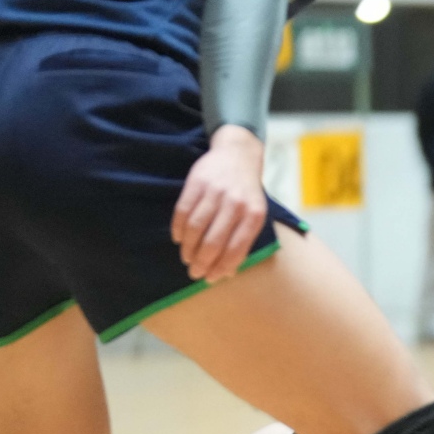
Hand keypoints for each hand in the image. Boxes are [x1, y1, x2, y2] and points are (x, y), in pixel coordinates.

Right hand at [171, 125, 268, 283]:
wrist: (238, 155)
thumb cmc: (247, 193)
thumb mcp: (254, 215)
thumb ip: (244, 240)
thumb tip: (228, 272)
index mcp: (254, 216)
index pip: (235, 249)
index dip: (220, 267)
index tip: (209, 278)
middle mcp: (235, 205)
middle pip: (213, 242)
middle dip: (201, 262)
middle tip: (194, 272)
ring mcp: (215, 194)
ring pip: (196, 229)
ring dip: (188, 248)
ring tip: (186, 257)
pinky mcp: (196, 184)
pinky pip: (183, 211)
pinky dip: (178, 229)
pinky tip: (178, 239)